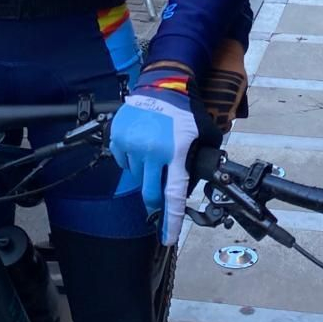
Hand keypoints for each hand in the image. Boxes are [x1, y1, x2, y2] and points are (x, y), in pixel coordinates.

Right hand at [110, 65, 197, 244]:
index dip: (170, 220)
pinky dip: (131, 159)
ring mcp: (132, 144)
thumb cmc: (185, 110)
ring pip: (137, 175)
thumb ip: (204, 158)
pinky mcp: (118, 137)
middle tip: (159, 198)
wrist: (163, 84)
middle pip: (151, 193)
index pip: (173, 196)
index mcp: (175, 153)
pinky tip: (141, 144)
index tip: (166, 238)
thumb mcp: (204, 134)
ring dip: (145, 172)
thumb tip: (199, 180)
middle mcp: (152, 152)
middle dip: (155, 201)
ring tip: (154, 152)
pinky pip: (122, 160)